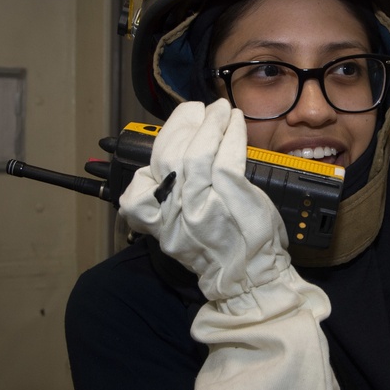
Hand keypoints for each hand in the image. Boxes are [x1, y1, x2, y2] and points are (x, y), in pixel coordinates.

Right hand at [119, 99, 289, 299]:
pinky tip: (234, 122)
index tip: (169, 137)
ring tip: (217, 110)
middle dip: (179, 126)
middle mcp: (175, 213)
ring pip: (194, 152)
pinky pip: (224, 156)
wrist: (251, 280)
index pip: (138, 187)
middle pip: (165, 158)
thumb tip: (177, 168)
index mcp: (160, 225)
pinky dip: (229, 133)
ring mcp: (202, 204)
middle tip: (193, 111)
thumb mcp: (185, 236)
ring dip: (207, 124)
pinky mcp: (230, 197)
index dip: (151, 156)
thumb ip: (173, 205)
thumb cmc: (225, 255)